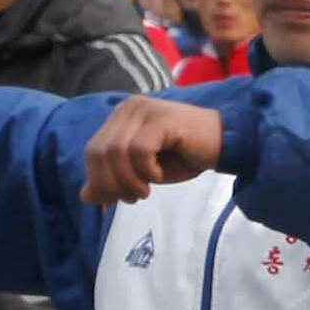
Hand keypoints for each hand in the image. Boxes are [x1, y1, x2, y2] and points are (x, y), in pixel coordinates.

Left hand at [79, 94, 224, 207]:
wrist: (224, 145)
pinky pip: (139, 150)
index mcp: (120, 117)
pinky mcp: (162, 119)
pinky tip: (159, 176)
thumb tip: (85, 196)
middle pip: (99, 152)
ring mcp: (145, 110)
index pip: (92, 151)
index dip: (98, 180)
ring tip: (145, 192)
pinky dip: (146, 171)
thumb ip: (114, 180)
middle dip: (110, 183)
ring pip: (116, 152)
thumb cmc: (184, 157)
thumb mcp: (142, 173)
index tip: (113, 201)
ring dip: (128, 180)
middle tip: (131, 199)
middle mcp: (129, 108)